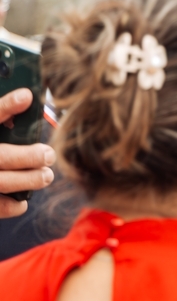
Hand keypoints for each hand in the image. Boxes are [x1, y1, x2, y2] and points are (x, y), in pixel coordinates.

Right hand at [0, 88, 54, 217]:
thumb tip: (23, 101)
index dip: (5, 106)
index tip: (26, 96)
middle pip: (0, 156)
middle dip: (28, 156)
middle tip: (48, 154)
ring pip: (1, 182)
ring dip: (28, 180)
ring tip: (46, 175)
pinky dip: (12, 205)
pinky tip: (22, 199)